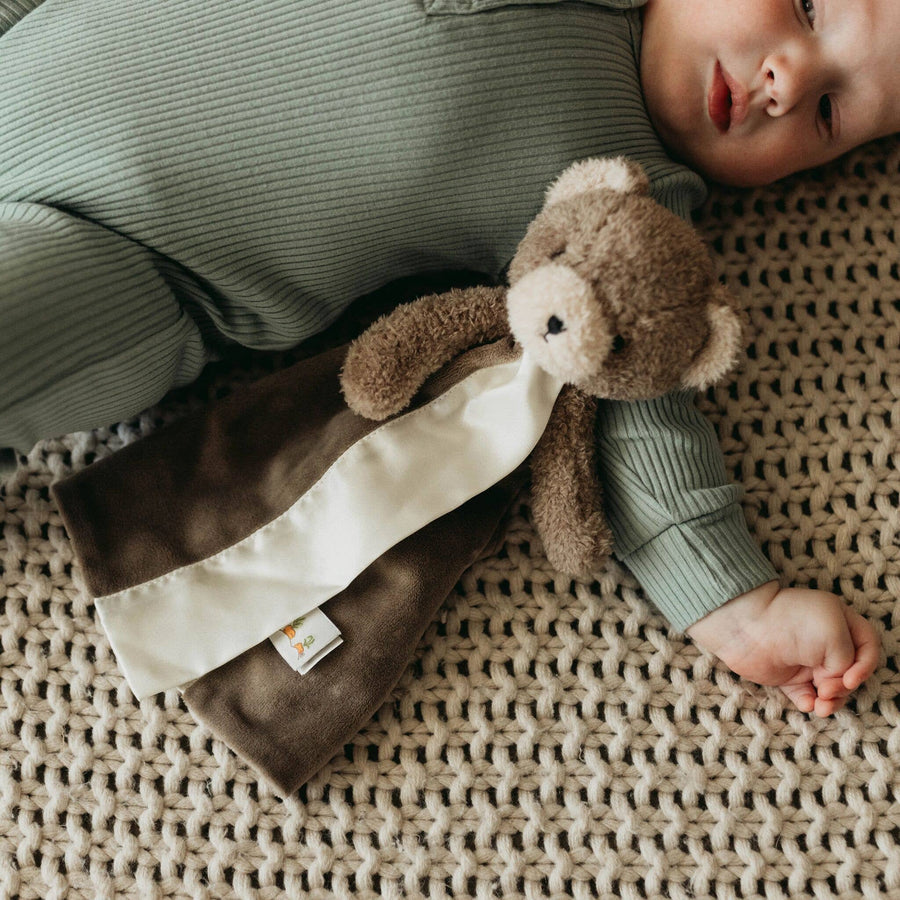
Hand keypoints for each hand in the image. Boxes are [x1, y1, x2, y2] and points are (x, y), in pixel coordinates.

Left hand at [686, 581, 880, 716]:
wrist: (745, 628)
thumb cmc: (789, 622)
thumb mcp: (833, 633)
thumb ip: (847, 659)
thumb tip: (835, 679)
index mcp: (840, 621)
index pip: (868, 645)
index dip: (866, 665)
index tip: (850, 678)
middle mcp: (825, 641)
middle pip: (851, 672)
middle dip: (845, 686)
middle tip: (828, 689)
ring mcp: (806, 660)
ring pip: (831, 688)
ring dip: (832, 701)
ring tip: (821, 706)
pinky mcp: (787, 676)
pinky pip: (807, 696)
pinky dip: (810, 703)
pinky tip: (808, 704)